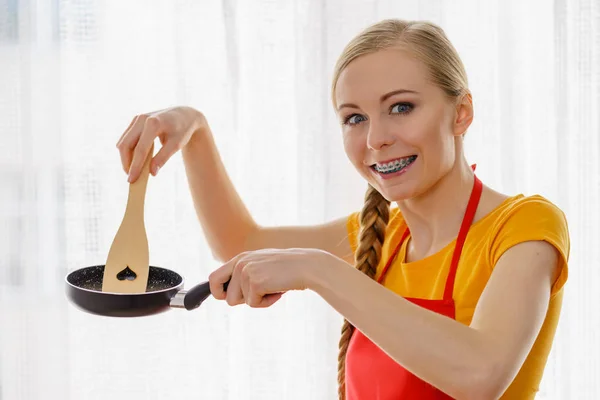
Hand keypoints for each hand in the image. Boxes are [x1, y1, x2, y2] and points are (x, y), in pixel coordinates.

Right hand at [116, 106, 206, 182]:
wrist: (184, 115)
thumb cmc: (182, 130)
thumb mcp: (176, 145)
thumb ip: (163, 158)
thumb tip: (151, 173)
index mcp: (154, 124)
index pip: (140, 149)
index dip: (135, 166)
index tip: (131, 180)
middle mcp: (142, 119)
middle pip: (126, 145)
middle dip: (126, 163)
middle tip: (131, 177)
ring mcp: (137, 119)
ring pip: (123, 141)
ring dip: (125, 157)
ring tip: (133, 170)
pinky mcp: (135, 121)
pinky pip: (126, 138)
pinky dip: (128, 151)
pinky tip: (134, 161)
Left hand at [208, 248, 329, 307]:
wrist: (307, 266)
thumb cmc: (287, 269)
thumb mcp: (263, 266)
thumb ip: (246, 275)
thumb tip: (229, 296)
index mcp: (240, 258)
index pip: (214, 278)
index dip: (217, 292)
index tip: (226, 298)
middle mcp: (240, 263)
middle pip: (225, 296)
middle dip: (239, 300)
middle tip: (258, 294)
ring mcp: (246, 272)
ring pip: (239, 302)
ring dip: (257, 301)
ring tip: (272, 288)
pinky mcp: (255, 282)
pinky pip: (254, 304)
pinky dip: (267, 302)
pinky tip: (278, 290)